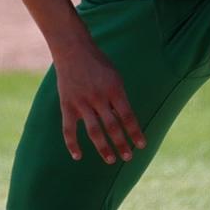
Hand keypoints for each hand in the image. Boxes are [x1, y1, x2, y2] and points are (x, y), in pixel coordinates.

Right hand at [51, 39, 145, 163]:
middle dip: (122, 144)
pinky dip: (72, 144)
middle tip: (128, 157)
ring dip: (103, 148)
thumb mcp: (114, 76)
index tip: (142, 145)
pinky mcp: (67, 105)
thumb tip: (124, 122)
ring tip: (110, 160)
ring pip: (94, 131)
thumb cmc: (98, 63)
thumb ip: (118, 98)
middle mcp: (98, 97)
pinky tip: (78, 156)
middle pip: (112, 127)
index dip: (135, 132)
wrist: (72, 49)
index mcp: (114, 89)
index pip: (128, 116)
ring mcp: (81, 102)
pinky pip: (69, 129)